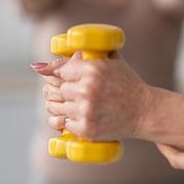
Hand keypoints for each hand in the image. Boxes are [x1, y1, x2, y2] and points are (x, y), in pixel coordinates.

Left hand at [30, 53, 154, 139]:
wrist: (145, 111)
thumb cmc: (127, 84)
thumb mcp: (109, 61)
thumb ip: (82, 54)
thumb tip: (38, 66)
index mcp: (92, 68)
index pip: (60, 71)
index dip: (63, 75)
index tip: (67, 79)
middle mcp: (87, 89)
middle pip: (57, 90)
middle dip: (63, 92)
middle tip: (73, 94)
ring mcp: (86, 110)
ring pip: (57, 107)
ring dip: (61, 107)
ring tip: (74, 105)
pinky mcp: (86, 129)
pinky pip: (64, 124)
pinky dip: (67, 122)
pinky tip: (77, 117)